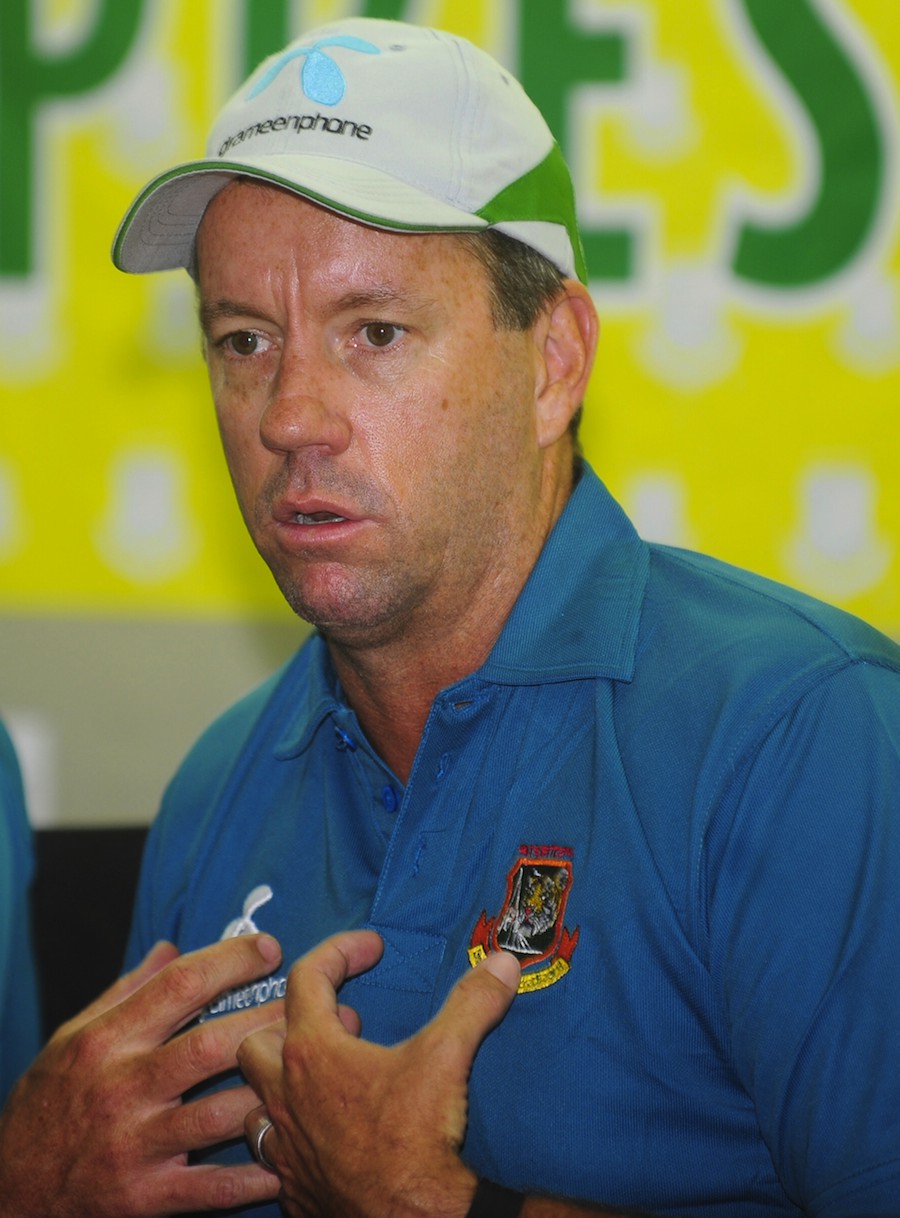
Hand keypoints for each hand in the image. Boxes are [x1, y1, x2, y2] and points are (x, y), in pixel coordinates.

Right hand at [0, 934, 285, 1216]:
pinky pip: (212, 1186)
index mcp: (105, 1042)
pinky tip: (288, 1157)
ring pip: (221, 1113)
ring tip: (312, 1071)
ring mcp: (135, 1146)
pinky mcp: (144, 1198)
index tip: (270, 948)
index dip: (231, 960)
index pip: (179, 985)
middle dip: (269, 1022)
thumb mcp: (71, 1039)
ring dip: (272, 1092)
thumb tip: (171, 947)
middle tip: (310, 1007)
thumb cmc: (46, 1107)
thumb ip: (126, 992)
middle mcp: (122, 1089)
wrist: (9, 1196)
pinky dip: (255, 1174)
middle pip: (212, 1045)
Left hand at [237, 929, 520, 1217]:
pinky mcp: (295, 1188)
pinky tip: (334, 1132)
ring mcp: (285, 1147)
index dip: (338, 951)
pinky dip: (297, 1134)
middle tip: (343, 1023)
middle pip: (257, 1039)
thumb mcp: (447, 1057)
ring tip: (332, 1077)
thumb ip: (472, 1001)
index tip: (371, 948)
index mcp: (312, 1055)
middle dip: (291, 1022)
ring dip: (286, 1082)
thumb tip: (502, 962)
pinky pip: (276, 1152)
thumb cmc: (417, 1141)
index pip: (305, 977)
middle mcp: (284, 1097)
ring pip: (257, 1100)